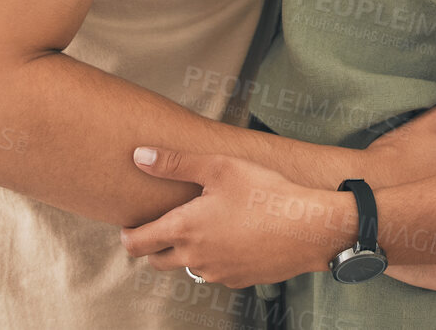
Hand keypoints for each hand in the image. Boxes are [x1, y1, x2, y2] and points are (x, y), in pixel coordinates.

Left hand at [122, 147, 355, 288]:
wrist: (308, 227)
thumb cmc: (264, 192)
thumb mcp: (218, 166)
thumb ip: (174, 162)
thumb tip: (139, 156)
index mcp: (184, 229)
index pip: (137, 243)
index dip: (128, 235)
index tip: (130, 226)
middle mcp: (195, 258)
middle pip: (158, 261)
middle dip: (155, 245)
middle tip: (165, 224)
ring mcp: (218, 272)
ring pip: (188, 267)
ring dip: (187, 252)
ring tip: (204, 226)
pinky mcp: (239, 279)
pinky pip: (216, 272)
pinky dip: (215, 258)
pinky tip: (233, 236)